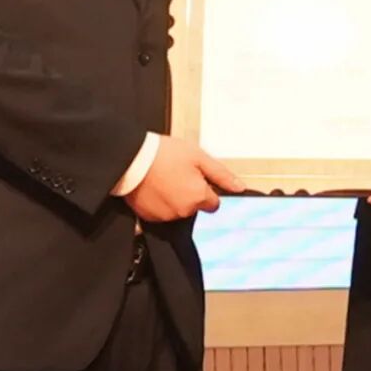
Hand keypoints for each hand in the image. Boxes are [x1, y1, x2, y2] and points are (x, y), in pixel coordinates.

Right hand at [126, 134, 244, 221]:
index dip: (207, 189)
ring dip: (176, 198)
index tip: (198, 179)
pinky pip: (162, 213)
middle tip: (179, 174)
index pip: (214, 203)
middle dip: (191, 193)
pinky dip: (161, 203)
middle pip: (196, 206)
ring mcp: (166, 216)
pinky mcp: (150, 217)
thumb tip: (239, 187)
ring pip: (179, 210)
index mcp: (198, 197)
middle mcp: (184, 211)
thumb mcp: (198, 157)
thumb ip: (221, 175)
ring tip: (165, 178)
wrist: (132, 158)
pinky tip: (155, 187)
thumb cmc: (164, 154)